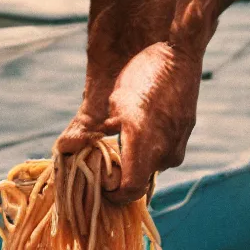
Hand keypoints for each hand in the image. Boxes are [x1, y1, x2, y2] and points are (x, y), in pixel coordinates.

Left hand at [100, 42, 202, 204]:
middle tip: (106, 159)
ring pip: (153, 166)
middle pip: (140, 181)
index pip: (130, 192)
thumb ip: (90, 128)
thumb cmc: (143, 75)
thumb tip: (63, 147)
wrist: (179, 55)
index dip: (113, 194)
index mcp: (145, 145)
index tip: (100, 183)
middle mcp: (165, 152)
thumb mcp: (113, 102)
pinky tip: (142, 127)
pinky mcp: (185, 137)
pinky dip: (150, 148)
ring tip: (123, 137)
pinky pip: (165, 153)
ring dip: (137, 160)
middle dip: (122, 176)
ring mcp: (178, 145)